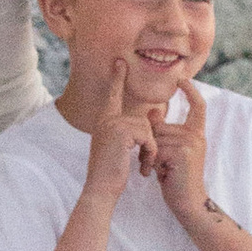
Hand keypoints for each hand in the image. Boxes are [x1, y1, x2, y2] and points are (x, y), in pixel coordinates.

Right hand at [83, 56, 157, 205]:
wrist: (101, 189)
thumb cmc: (111, 173)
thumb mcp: (118, 149)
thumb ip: (128, 133)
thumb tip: (148, 119)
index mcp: (104, 121)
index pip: (113, 96)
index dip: (117, 78)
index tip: (119, 61)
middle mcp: (106, 119)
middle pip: (142, 120)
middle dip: (148, 143)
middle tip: (144, 163)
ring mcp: (112, 124)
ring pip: (146, 128)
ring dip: (150, 149)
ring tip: (142, 165)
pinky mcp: (120, 132)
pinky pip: (147, 136)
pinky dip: (149, 152)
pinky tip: (141, 166)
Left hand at [148, 75, 209, 225]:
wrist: (188, 202)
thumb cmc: (176, 177)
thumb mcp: (171, 150)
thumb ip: (164, 130)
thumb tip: (154, 109)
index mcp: (196, 133)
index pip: (197, 105)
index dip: (190, 90)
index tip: (182, 78)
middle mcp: (196, 135)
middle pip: (161, 126)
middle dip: (153, 144)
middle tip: (161, 164)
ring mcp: (191, 143)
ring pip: (156, 139)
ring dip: (152, 155)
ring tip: (163, 170)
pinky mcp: (183, 153)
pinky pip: (157, 149)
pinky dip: (154, 163)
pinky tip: (164, 174)